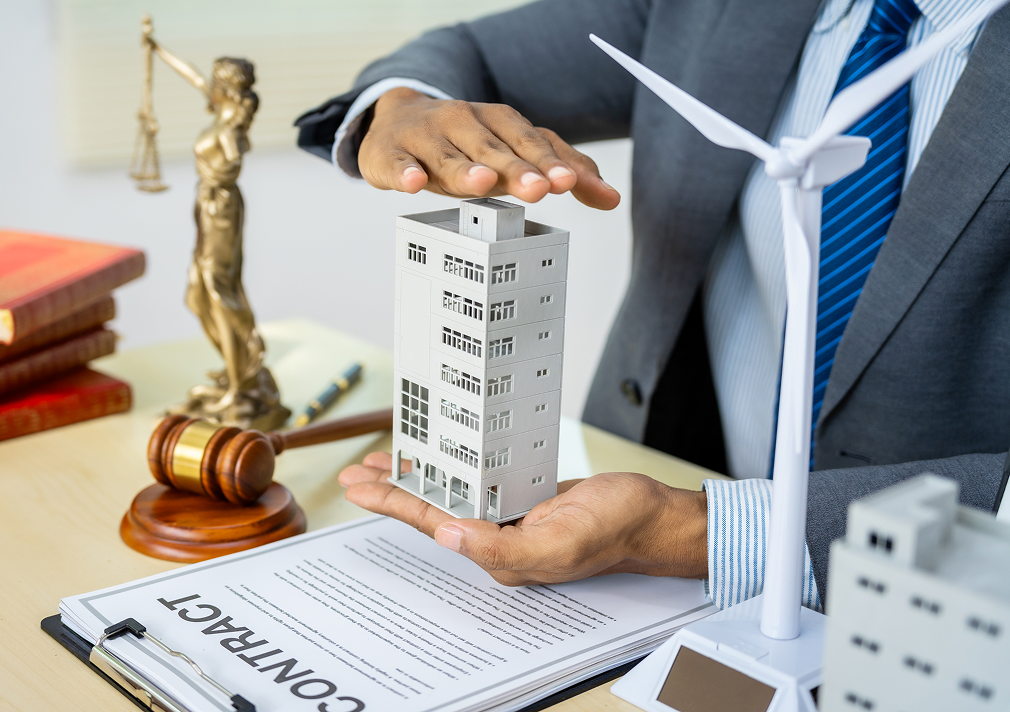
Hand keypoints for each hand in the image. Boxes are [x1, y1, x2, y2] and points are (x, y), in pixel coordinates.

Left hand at [338, 452, 707, 584]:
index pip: (432, 523)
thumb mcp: (558, 543)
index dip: (393, 502)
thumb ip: (502, 546)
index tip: (360, 485)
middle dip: (392, 488)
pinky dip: (454, 466)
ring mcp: (511, 515)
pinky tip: (442, 456)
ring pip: (451, 492)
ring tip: (383, 460)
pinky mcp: (525, 496)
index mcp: (499, 552)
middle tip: (356, 471)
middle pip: (431, 508)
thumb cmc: (616, 531)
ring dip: (417, 476)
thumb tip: (449, 536)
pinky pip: (478, 480)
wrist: (653, 515)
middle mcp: (498, 536)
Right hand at [359, 88, 620, 210]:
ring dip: (464, 169)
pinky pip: (396, 163)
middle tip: (539, 189)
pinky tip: (413, 183)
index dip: (548, 161)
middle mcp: (463, 123)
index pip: (528, 141)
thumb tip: (611, 198)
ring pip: (447, 155)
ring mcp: (425, 137)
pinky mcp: (388, 152)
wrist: (396, 116)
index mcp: (498, 122)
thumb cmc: (464, 144)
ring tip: (482, 184)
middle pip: (492, 148)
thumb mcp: (510, 153)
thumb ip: (559, 171)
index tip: (568, 182)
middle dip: (515, 168)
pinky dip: (404, 172)